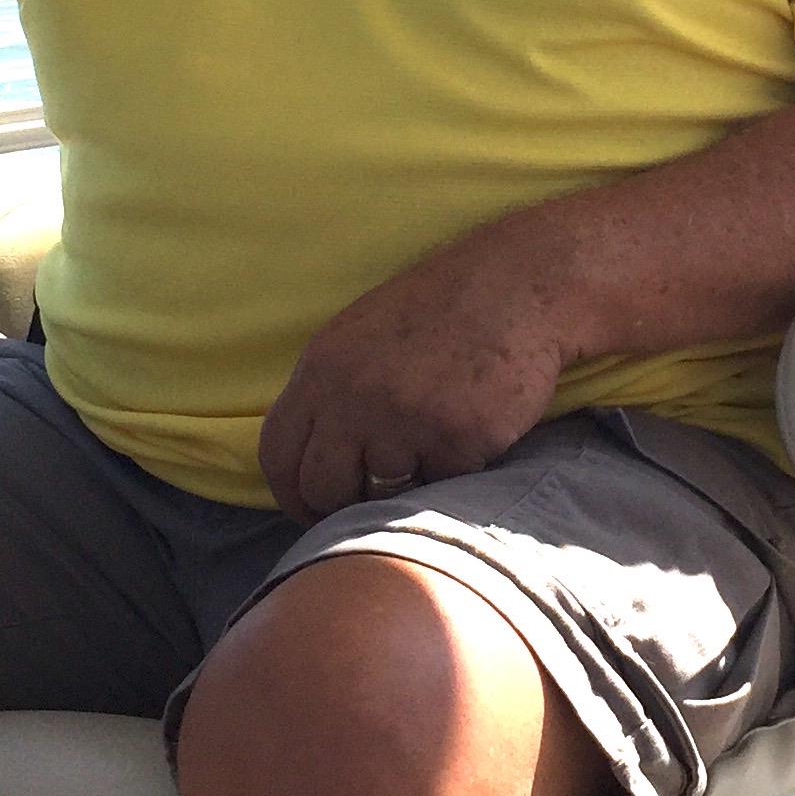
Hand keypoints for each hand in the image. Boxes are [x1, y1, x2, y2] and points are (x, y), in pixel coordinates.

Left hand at [257, 223, 568, 524]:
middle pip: (322, 488)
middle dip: (346, 503)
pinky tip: (472, 424)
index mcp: (322, 367)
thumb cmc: (440, 311)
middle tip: (378, 494)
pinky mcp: (456, 439)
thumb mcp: (360, 336)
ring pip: (385, 494)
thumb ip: (329, 394)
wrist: (518, 284)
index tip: (314, 510)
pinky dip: (456, 468)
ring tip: (437, 431)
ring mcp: (404, 420)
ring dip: (409, 478)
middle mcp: (353, 396)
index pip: (276, 455)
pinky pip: (443, 484)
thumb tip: (309, 467)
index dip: (292, 494)